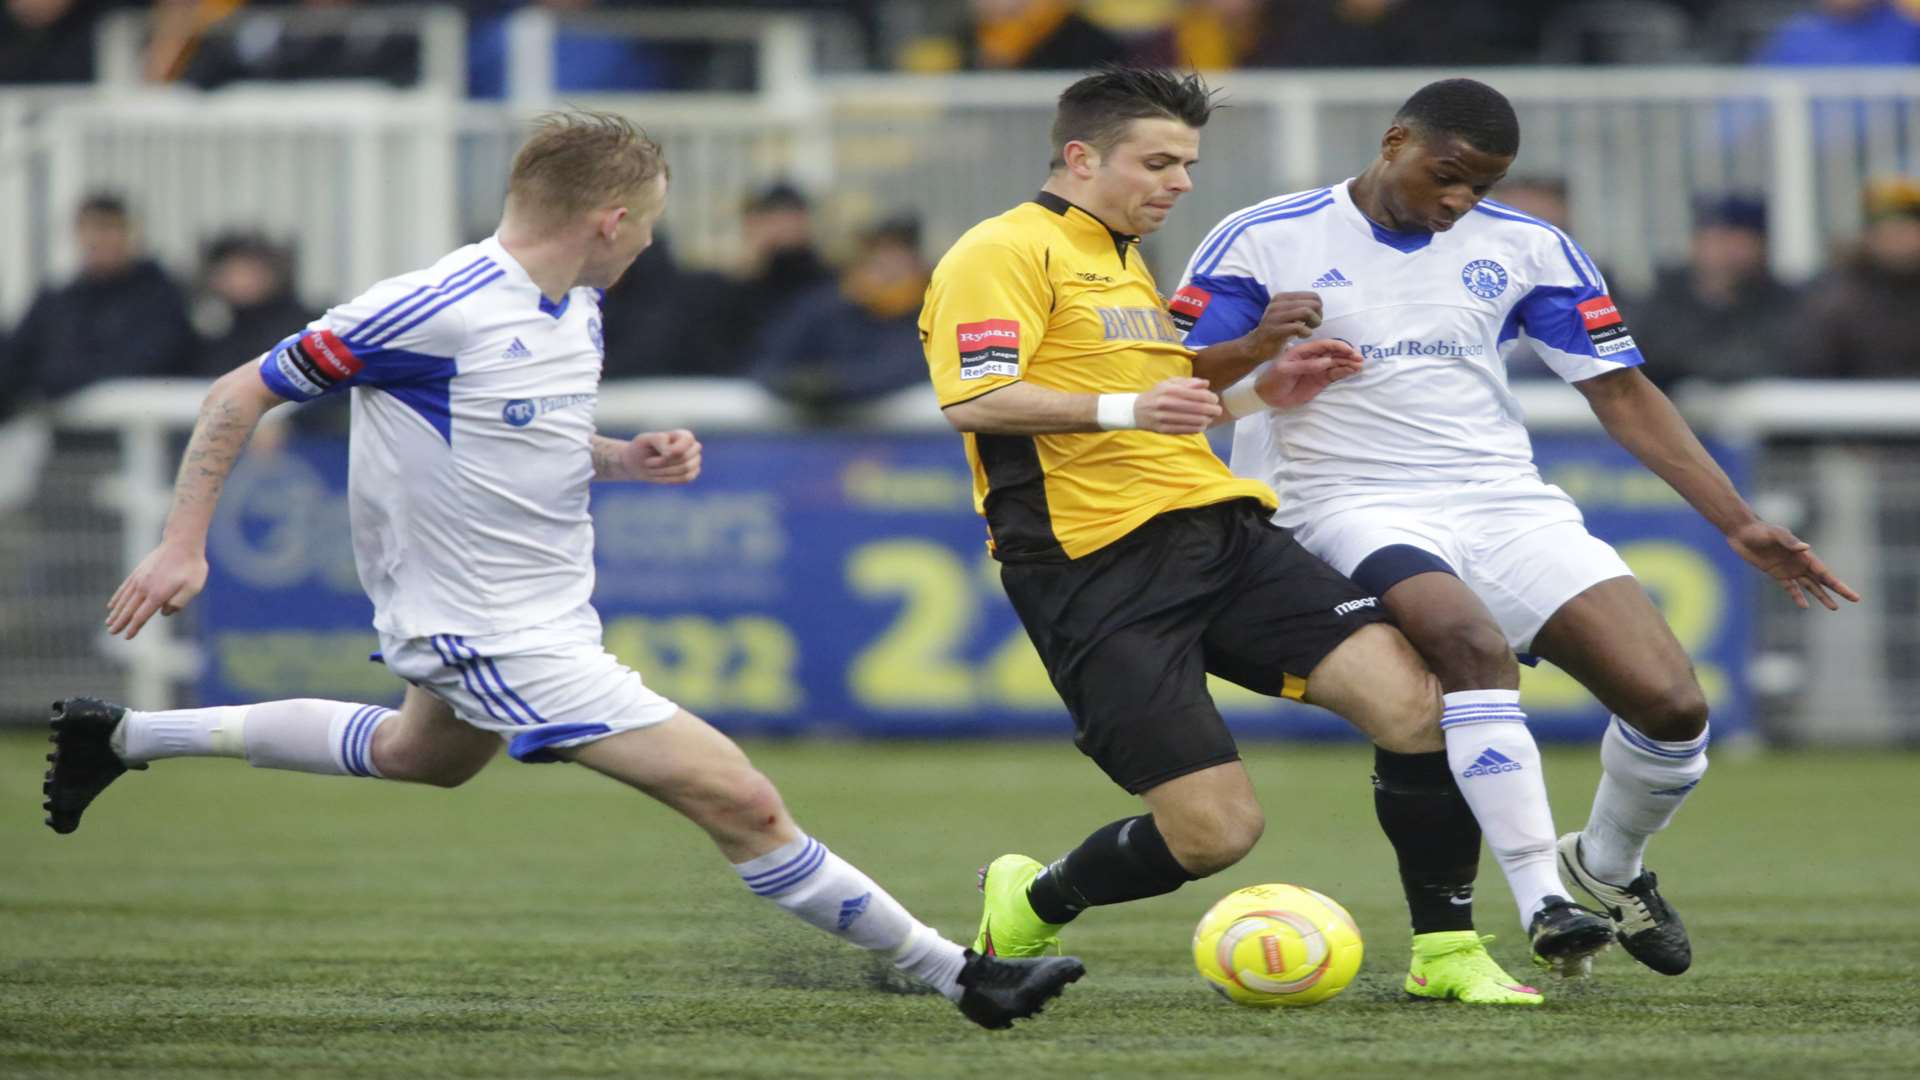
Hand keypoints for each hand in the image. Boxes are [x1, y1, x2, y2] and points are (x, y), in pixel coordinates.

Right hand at [106, 541, 208, 639]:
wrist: (182, 543)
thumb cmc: (191, 567)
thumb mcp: (193, 588)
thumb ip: (178, 603)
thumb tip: (164, 613)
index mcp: (157, 595)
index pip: (141, 616)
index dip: (134, 628)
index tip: (126, 637)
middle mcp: (144, 588)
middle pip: (129, 609)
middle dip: (119, 622)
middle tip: (111, 633)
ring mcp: (139, 578)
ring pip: (124, 599)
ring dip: (116, 612)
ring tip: (108, 622)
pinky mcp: (138, 571)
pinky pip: (124, 588)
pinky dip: (117, 598)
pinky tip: (112, 605)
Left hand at [623, 429, 701, 483]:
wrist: (638, 463)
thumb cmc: (642, 448)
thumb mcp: (645, 439)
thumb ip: (659, 440)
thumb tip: (671, 453)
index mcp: (683, 435)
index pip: (687, 441)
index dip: (674, 450)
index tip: (659, 454)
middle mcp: (692, 447)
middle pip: (685, 457)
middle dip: (664, 463)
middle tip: (648, 462)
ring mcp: (694, 461)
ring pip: (685, 470)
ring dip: (664, 472)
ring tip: (651, 469)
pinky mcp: (691, 473)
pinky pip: (685, 478)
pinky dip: (669, 479)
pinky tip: (658, 475)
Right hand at [1134, 377, 1222, 433]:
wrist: (1136, 410)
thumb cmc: (1157, 394)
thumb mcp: (1169, 383)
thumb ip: (1188, 382)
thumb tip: (1206, 384)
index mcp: (1169, 389)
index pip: (1196, 394)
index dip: (1210, 397)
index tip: (1215, 399)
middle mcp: (1166, 403)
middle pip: (1197, 408)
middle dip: (1212, 410)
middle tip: (1217, 410)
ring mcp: (1164, 418)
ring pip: (1193, 421)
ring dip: (1206, 420)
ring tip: (1210, 418)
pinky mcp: (1163, 430)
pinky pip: (1185, 430)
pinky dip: (1197, 428)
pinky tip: (1201, 425)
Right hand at [1246, 291, 1323, 356]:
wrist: (1255, 347)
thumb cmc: (1276, 331)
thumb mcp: (1286, 314)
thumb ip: (1299, 306)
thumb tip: (1318, 304)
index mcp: (1282, 297)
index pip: (1313, 296)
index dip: (1318, 308)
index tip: (1312, 319)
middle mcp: (1278, 303)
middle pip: (1312, 303)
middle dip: (1318, 316)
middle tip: (1312, 326)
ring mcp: (1275, 316)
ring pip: (1307, 312)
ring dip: (1314, 323)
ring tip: (1308, 330)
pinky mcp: (1275, 330)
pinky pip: (1299, 327)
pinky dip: (1306, 333)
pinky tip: (1301, 337)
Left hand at [1254, 339, 1363, 407]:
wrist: (1268, 396)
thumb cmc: (1274, 379)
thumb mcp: (1286, 370)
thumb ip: (1305, 366)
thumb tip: (1327, 361)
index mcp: (1304, 351)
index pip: (1324, 345)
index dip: (1337, 346)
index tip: (1348, 350)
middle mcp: (1313, 358)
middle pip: (1334, 353)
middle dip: (1347, 354)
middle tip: (1359, 358)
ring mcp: (1318, 369)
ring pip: (1337, 363)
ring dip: (1349, 363)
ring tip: (1359, 365)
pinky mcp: (1321, 380)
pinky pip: (1335, 374)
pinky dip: (1345, 372)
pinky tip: (1353, 371)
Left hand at [1726, 520, 1861, 610]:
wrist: (1742, 531)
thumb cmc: (1760, 530)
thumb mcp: (1775, 534)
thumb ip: (1790, 541)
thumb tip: (1806, 548)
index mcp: (1804, 555)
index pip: (1825, 573)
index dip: (1838, 584)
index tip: (1851, 594)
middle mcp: (1800, 563)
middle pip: (1823, 580)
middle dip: (1838, 590)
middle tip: (1855, 599)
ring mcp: (1789, 568)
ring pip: (1809, 586)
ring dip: (1821, 596)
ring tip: (1834, 607)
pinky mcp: (1775, 573)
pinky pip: (1790, 588)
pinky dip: (1797, 596)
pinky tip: (1805, 606)